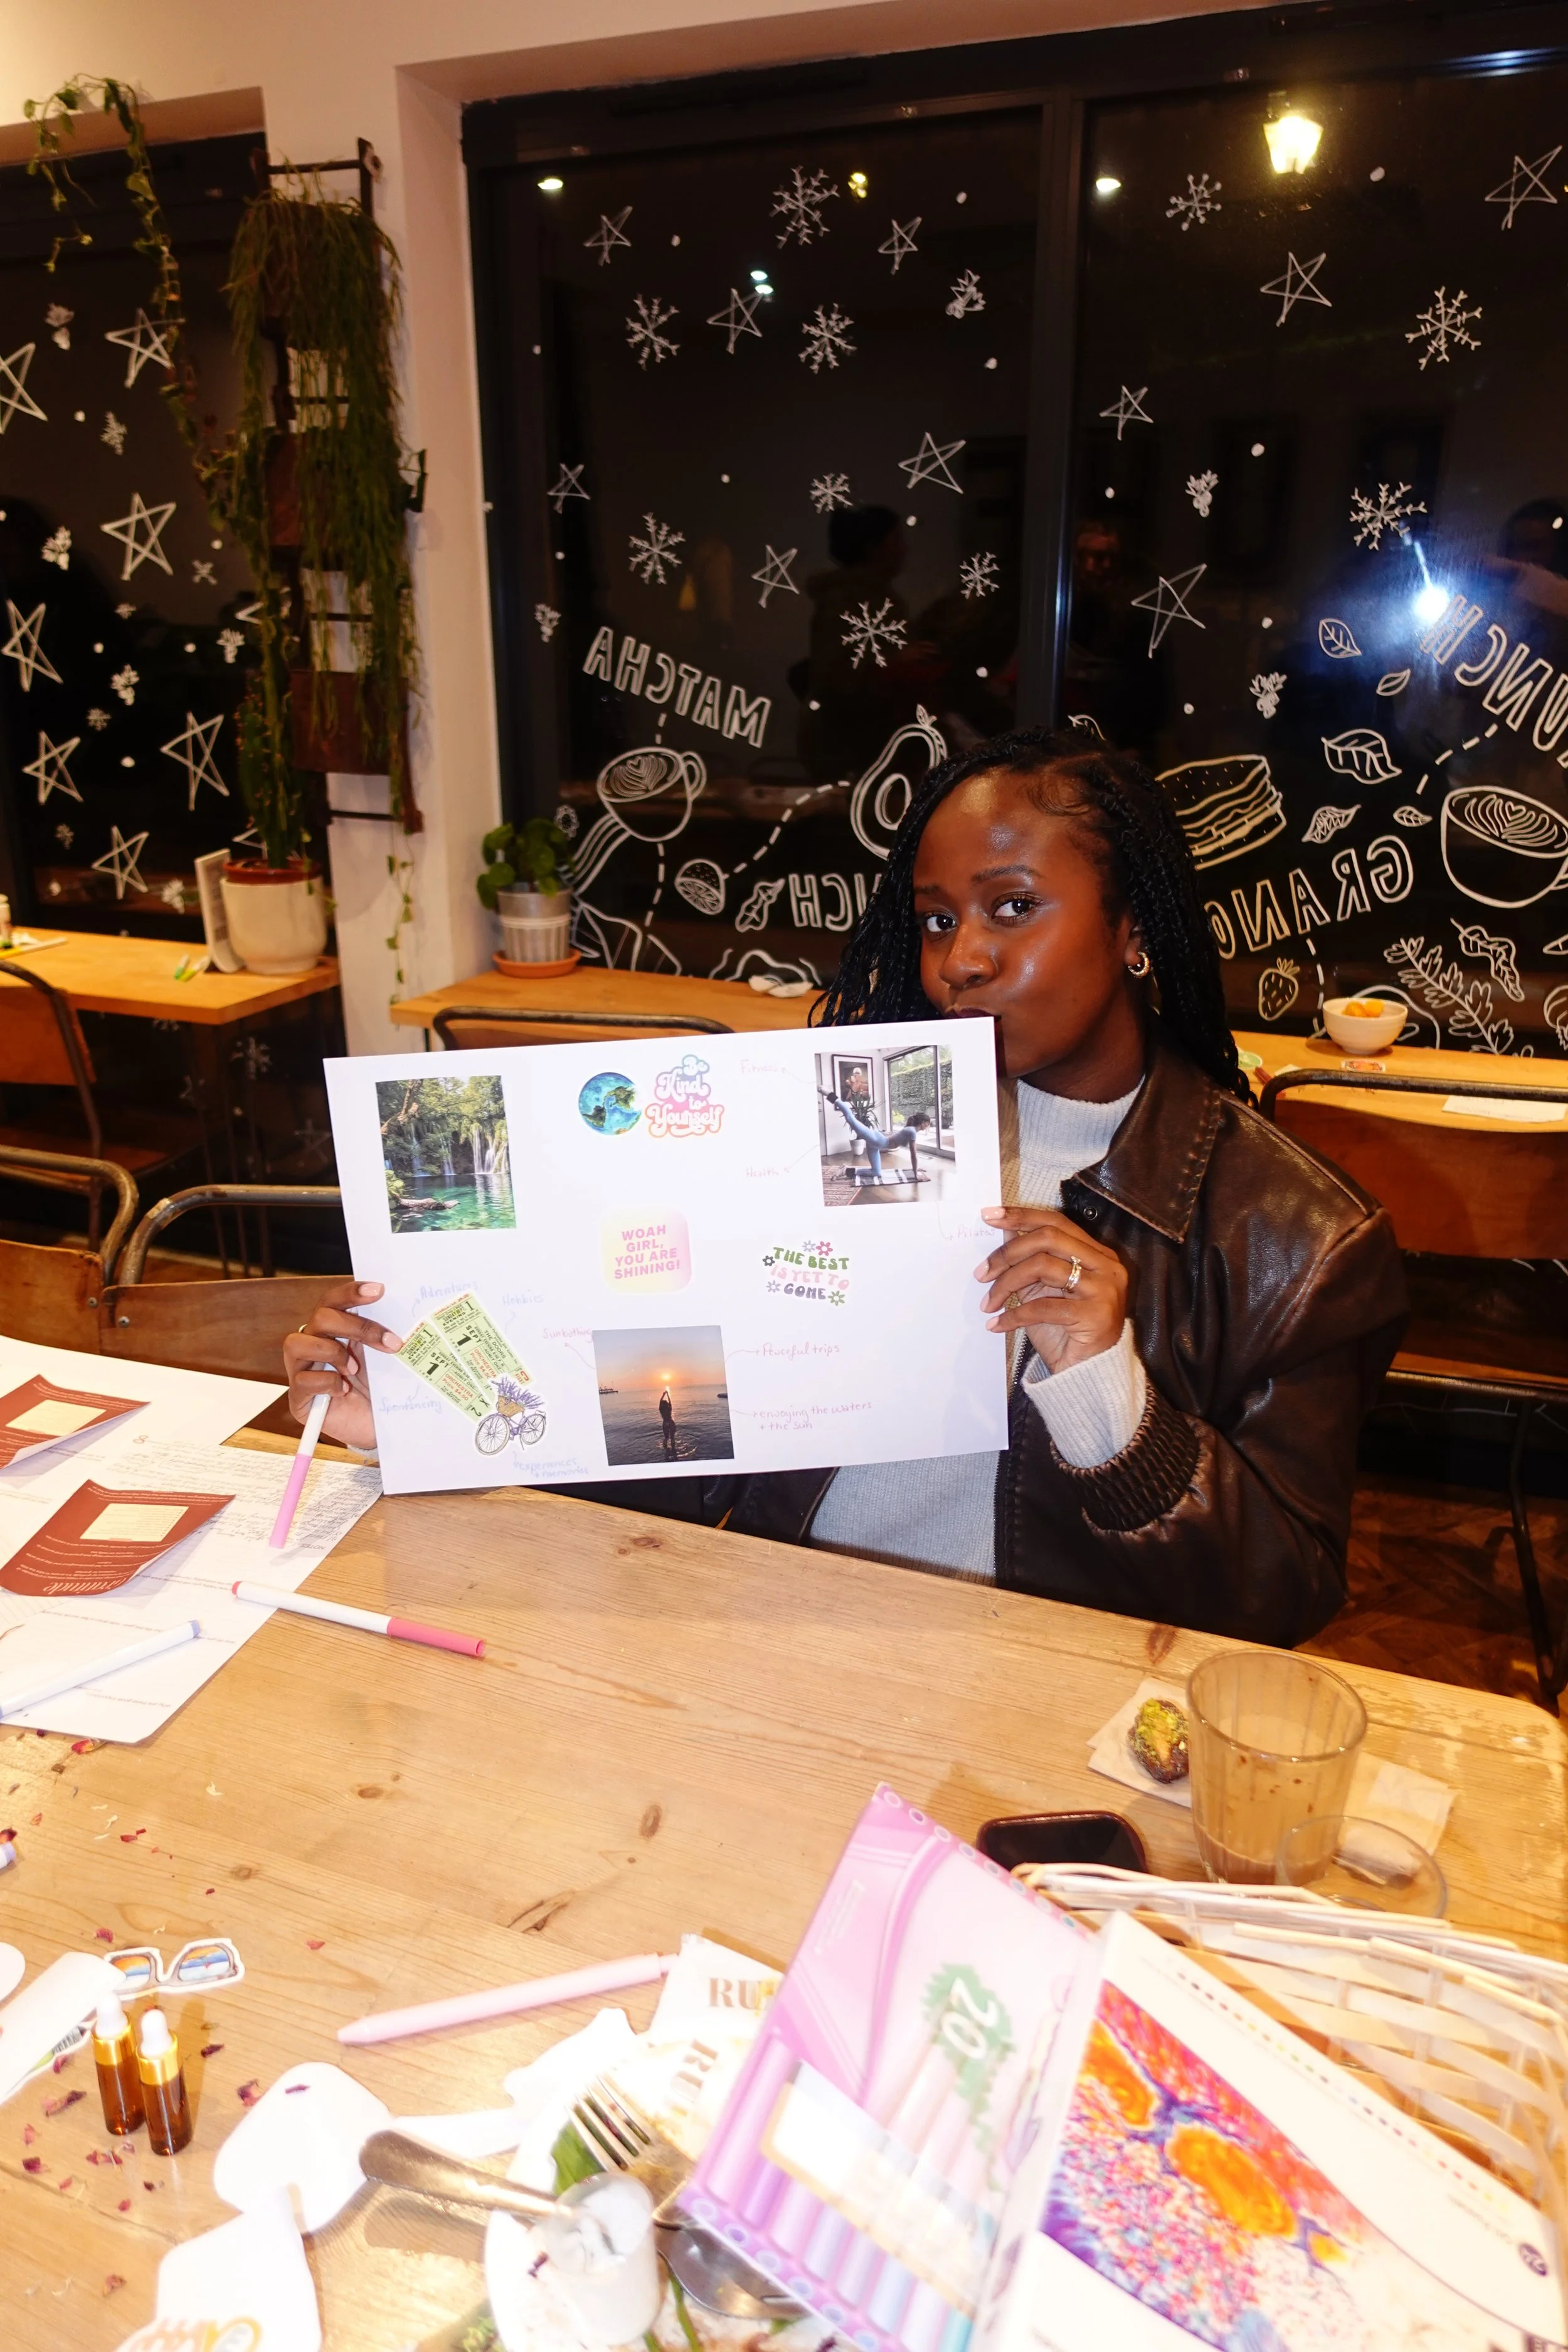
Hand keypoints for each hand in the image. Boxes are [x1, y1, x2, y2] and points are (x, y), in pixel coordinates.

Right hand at [283, 1279, 402, 1450]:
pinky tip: (344, 1391)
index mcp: (334, 1331)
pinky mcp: (299, 1399)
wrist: (377, 1430)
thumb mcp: (382, 1359)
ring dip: (333, 1352)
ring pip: (297, 1343)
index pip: (333, 1301)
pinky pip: (302, 1380)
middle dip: (356, 1326)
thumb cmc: (379, 1391)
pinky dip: (327, 1382)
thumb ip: (379, 1335)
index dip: (351, 1292)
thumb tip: (399, 1310)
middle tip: (389, 1342)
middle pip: (320, 1317)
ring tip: (354, 1370)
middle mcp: (313, 1346)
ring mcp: (302, 1371)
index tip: (378, 1290)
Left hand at [976, 1206, 1127, 1372]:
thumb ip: (1031, 1261)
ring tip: (987, 1303)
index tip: (989, 1216)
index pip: (1057, 1223)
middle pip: (1048, 1238)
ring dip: (1005, 1284)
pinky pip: (1042, 1307)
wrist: (1088, 1375)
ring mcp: (1104, 1290)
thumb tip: (1004, 1232)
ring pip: (1042, 1267)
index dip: (1021, 1216)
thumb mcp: (1044, 1290)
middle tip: (981, 1273)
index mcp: (1098, 1255)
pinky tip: (997, 1324)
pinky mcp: (1095, 1316)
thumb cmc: (1065, 1332)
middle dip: (1007, 1253)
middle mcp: (1106, 1267)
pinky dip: (1013, 1315)